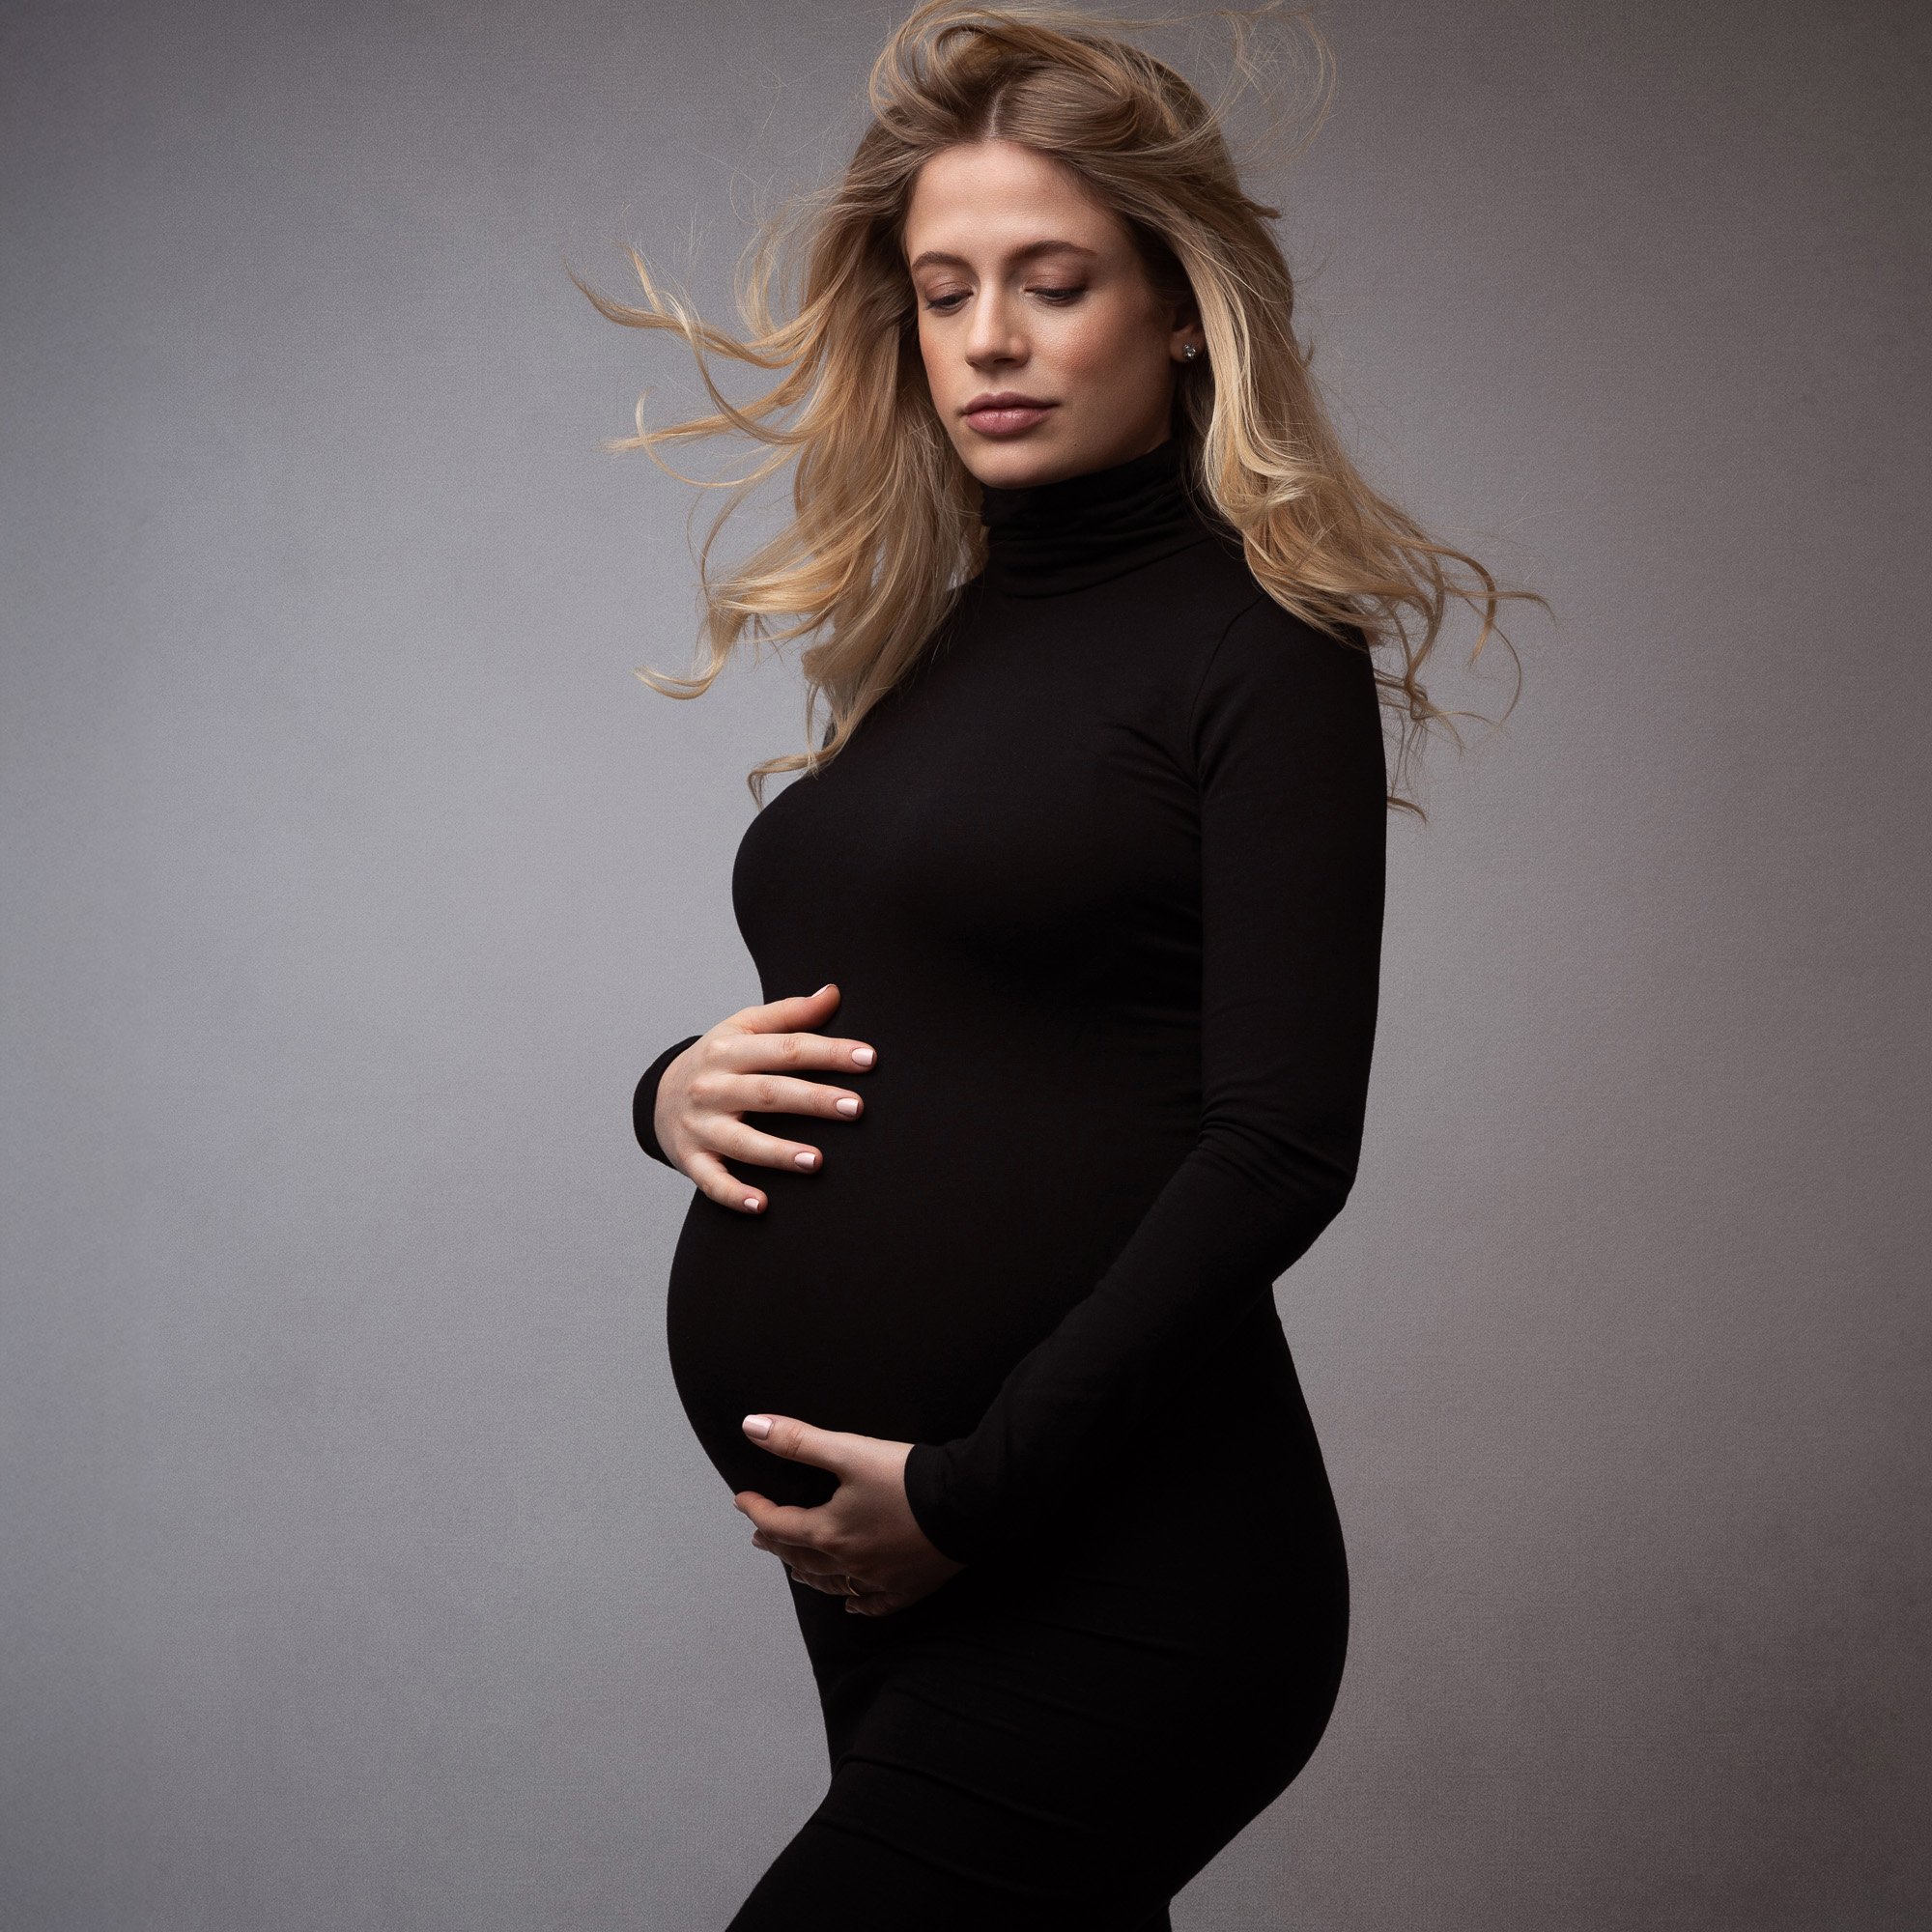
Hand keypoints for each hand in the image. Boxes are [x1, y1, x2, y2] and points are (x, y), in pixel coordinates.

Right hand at [654, 982, 876, 1213]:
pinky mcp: (692, 1159)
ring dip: (779, 1153)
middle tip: (856, 1108)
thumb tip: (834, 993)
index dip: (828, 1052)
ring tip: (817, 1161)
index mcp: (729, 1050)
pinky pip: (712, 1181)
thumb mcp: (743, 1028)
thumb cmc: (717, 1060)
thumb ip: (790, 1013)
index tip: (868, 1058)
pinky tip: (762, 1205)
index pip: (786, 1049)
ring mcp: (701, 1125)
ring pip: (742, 1141)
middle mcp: (713, 1087)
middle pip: (769, 1093)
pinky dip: (734, 1194)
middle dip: (813, 1100)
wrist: (658, 1096)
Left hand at [734, 1413, 966, 1616]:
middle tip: (761, 1535)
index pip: (779, 1524)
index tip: (742, 1499)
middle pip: (801, 1557)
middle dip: (778, 1543)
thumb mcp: (849, 1452)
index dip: (757, 1510)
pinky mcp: (908, 1586)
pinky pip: (876, 1603)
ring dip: (809, 1574)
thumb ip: (799, 1441)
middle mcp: (848, 1562)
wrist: (967, 1504)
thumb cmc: (907, 1478)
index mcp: (829, 1532)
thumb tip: (751, 1426)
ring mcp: (879, 1579)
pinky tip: (850, 1606)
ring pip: (832, 1583)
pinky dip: (858, 1605)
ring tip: (794, 1569)